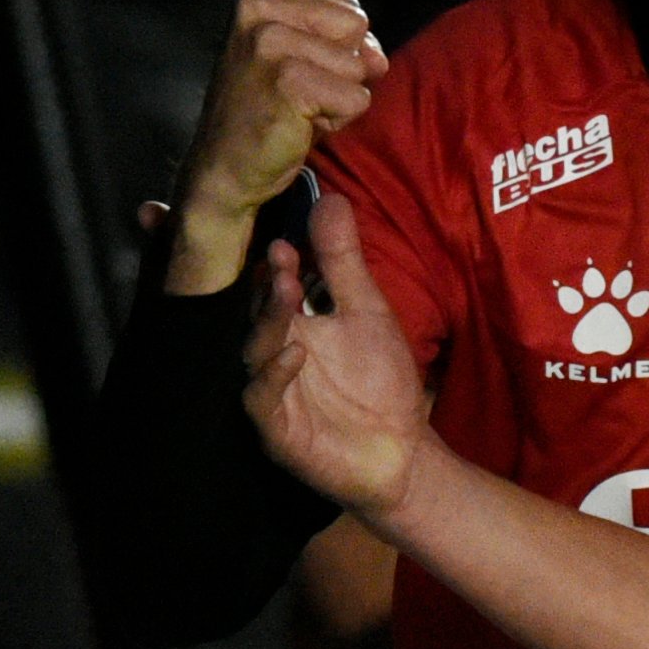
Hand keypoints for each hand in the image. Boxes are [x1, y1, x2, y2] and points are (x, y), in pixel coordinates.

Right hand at [168, 0, 387, 293]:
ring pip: (359, 65)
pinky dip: (337, 120)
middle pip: (357, 28)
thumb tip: (377, 58)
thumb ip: (348, 41)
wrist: (225, 167)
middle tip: (298, 93)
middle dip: (342, 69)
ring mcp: (269, 42)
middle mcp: (257, 7)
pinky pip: (357, 99)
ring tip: (296, 109)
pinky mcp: (287, 81)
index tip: (296, 73)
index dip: (338, 50)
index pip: (349, 10)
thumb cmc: (272, 109)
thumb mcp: (307, 58)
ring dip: (338, 97)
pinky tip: (298, 124)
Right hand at [242, 194, 431, 520]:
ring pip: (253, 351)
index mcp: (284, 322)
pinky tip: (294, 353)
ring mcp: (268, 391)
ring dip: (269, 321)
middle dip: (256, 283)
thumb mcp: (367, 311)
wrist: (402, 451)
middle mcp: (266, 352)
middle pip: (247, 313)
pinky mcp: (276, 430)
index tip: (267, 230)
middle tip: (276, 252)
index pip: (256, 283)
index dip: (251, 256)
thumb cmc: (379, 382)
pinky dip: (275, 375)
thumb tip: (331, 198)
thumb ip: (344, 261)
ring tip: (287, 290)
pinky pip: (263, 400)